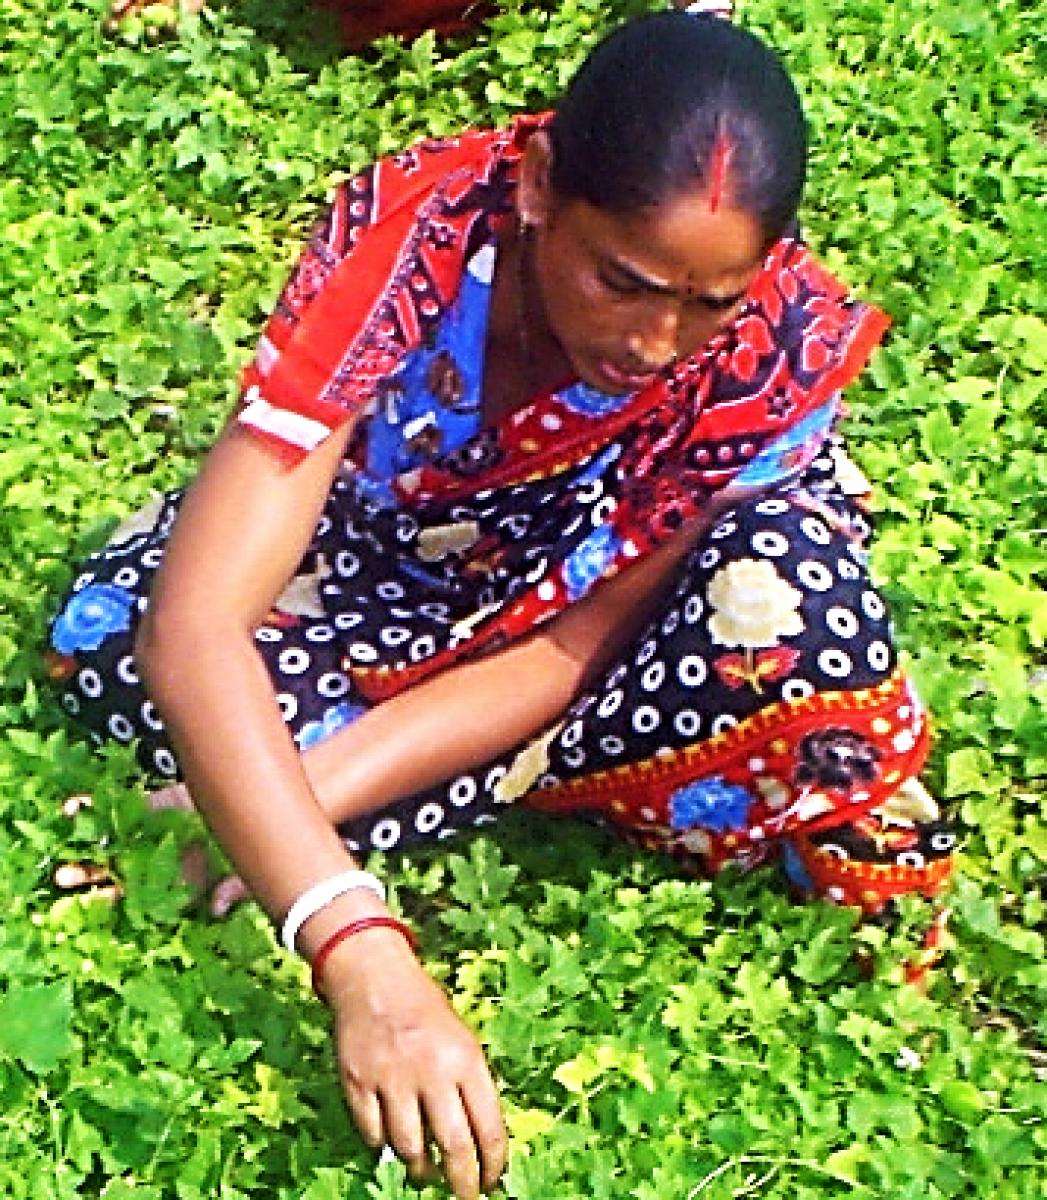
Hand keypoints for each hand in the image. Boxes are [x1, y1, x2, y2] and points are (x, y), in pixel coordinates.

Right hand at [323, 930, 505, 1198]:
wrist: (374, 979)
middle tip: (465, 1195)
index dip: (493, 1164)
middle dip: (463, 1182)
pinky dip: (384, 1145)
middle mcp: (431, 1071)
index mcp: (465, 1059)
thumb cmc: (426, 1012)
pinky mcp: (358, 1083)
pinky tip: (392, 1140)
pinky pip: (374, 1134)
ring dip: (421, 1169)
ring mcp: (392, 1079)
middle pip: (454, 1147)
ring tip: (426, 1172)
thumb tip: (482, 1144)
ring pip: (410, 1149)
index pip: (489, 1127)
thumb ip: (470, 1086)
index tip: (493, 1181)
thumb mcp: (462, 1039)